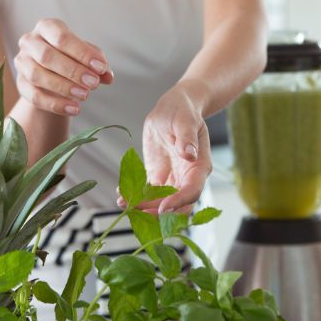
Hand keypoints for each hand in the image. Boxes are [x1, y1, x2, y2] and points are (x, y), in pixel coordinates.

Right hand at [14, 18, 113, 115]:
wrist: (53, 75)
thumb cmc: (73, 58)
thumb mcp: (88, 57)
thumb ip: (99, 64)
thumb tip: (108, 76)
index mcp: (47, 27)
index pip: (62, 37)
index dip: (82, 53)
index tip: (100, 67)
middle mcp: (30, 41)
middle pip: (47, 56)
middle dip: (73, 71)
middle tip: (94, 83)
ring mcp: (22, 62)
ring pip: (37, 75)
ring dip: (63, 87)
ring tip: (85, 95)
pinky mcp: (20, 84)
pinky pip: (34, 96)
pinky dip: (56, 104)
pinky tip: (74, 109)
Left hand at [132, 82, 212, 213]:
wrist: (174, 108)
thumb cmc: (183, 111)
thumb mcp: (185, 121)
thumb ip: (187, 137)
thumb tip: (190, 153)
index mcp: (199, 167)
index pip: (192, 191)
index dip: (179, 202)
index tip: (163, 207)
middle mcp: (188, 178)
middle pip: (178, 205)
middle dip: (158, 212)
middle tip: (136, 211)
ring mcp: (173, 179)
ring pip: (161, 203)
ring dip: (144, 207)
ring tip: (123, 202)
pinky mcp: (159, 177)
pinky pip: (149, 193)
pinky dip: (137, 196)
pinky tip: (121, 193)